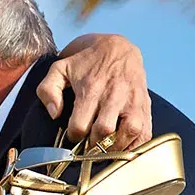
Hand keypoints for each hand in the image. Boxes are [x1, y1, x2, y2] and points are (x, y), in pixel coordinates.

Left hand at [38, 34, 150, 149]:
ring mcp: (133, 100)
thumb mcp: (60, 68)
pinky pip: (145, 132)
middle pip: (104, 131)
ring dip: (115, 146)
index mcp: (92, 88)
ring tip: (105, 147)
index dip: (73, 136)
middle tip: (88, 144)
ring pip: (129, 132)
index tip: (74, 134)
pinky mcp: (146, 105)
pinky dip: (135, 146)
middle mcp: (115, 95)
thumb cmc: (86, 62)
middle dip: (93, 144)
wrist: (119, 47)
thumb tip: (55, 114)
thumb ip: (48, 90)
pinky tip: (123, 147)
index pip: (80, 126)